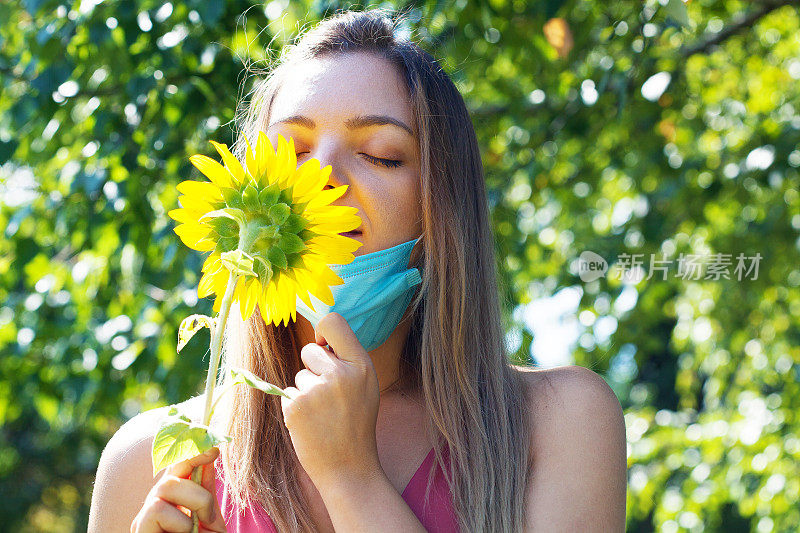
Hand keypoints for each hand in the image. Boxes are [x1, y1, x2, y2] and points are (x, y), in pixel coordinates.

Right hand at [131, 447, 226, 532]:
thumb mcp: (209, 517)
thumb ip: (206, 489)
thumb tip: (210, 450)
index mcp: (170, 499)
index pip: (177, 465)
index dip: (193, 452)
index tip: (214, 450)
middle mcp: (154, 504)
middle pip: (171, 472)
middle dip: (198, 490)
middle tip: (209, 516)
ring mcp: (144, 517)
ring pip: (165, 486)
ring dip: (193, 504)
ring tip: (195, 529)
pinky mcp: (139, 528)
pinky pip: (157, 509)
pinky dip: (180, 523)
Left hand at [281, 312, 380, 489]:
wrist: (349, 467)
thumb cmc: (355, 423)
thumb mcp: (366, 386)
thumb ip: (347, 360)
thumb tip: (320, 338)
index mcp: (361, 365)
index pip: (333, 321)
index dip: (323, 331)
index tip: (323, 345)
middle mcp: (340, 373)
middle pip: (310, 350)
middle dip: (313, 368)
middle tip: (328, 395)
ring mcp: (316, 390)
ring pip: (299, 376)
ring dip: (306, 392)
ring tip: (323, 414)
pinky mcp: (296, 406)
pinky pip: (288, 393)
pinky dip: (296, 408)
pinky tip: (312, 423)